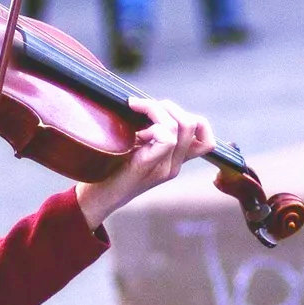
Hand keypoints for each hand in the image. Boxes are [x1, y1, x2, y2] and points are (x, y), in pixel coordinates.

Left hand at [75, 98, 214, 227]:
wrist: (97, 199)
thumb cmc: (110, 170)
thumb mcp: (133, 148)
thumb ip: (147, 134)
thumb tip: (145, 105)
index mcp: (174, 161)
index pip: (206, 140)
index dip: (195, 120)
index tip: (164, 112)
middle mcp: (174, 165)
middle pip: (195, 124)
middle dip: (169, 106)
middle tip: (142, 106)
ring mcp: (165, 168)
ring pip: (180, 127)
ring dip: (156, 110)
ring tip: (135, 111)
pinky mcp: (149, 167)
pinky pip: (166, 139)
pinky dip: (152, 126)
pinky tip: (136, 132)